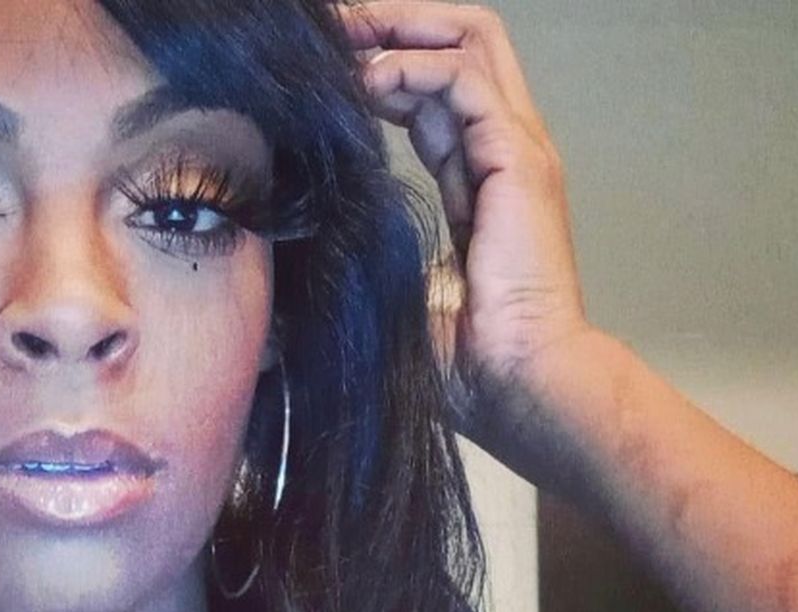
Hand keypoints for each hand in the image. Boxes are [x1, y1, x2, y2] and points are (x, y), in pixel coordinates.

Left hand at [335, 1, 593, 471]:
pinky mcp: (519, 159)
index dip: (379, 69)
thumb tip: (277, 279)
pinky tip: (363, 84)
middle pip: (458, 46)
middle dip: (391, 24)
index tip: (321, 69)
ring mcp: (517, 151)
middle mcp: (502, 152)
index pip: (432, 95)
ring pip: (469, 41)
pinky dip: (410, 69)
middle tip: (328, 28)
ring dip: (397, 29)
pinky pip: (462, 81)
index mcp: (478, 182)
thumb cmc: (466, 365)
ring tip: (339, 36)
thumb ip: (356, 266)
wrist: (521, 389)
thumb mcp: (392, 297)